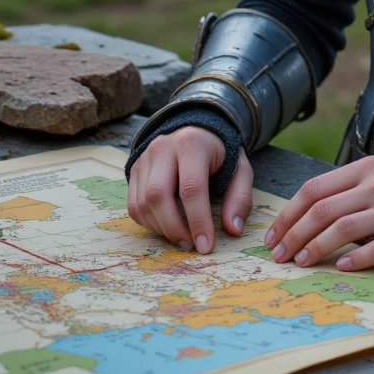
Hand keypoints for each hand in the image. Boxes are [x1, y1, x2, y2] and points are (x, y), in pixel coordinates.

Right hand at [127, 127, 253, 254]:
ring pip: (142, 203)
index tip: (205, 246)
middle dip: (173, 228)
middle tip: (190, 245)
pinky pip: (133, 205)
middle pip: (158, 195)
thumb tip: (233, 230)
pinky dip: (148, 223)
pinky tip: (166, 227)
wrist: (196, 128)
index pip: (191, 187)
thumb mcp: (240, 169)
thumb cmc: (220, 153)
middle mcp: (163, 148)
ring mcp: (145, 158)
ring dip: (160, 228)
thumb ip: (240, 198)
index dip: (198, 220)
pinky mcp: (135, 169)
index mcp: (193, 144)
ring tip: (181, 237)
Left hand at [265, 156, 373, 271]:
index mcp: (362, 169)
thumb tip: (300, 218)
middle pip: (323, 211)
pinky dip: (357, 258)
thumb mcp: (371, 174)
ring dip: (317, 247)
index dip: (289, 214)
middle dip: (295, 235)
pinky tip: (341, 267)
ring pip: (344, 229)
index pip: (313, 190)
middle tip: (280, 255)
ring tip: (301, 261)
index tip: (274, 235)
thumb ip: (342, 189)